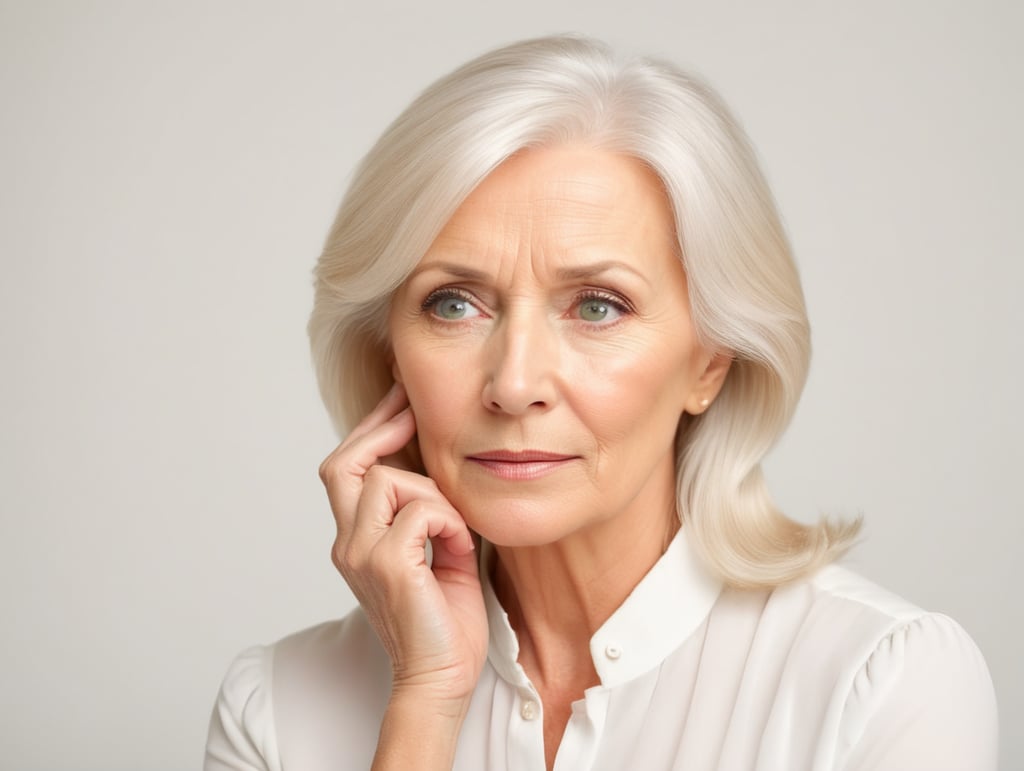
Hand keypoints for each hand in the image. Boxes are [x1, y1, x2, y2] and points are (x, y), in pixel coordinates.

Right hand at [318, 384, 487, 705]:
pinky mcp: (387, 566)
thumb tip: (439, 467)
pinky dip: (448, 521)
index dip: (370, 429)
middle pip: (342, 463)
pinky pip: (420, 510)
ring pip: (388, 480)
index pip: (346, 468)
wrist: (442, 678)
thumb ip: (426, 512)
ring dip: (432, 493)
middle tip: (412, 408)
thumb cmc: (444, 619)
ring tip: (453, 529)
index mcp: (355, 539)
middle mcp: (348, 543)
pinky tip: (459, 548)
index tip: (402, 400)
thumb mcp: (434, 551)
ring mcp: (361, 554)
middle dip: (379, 427)